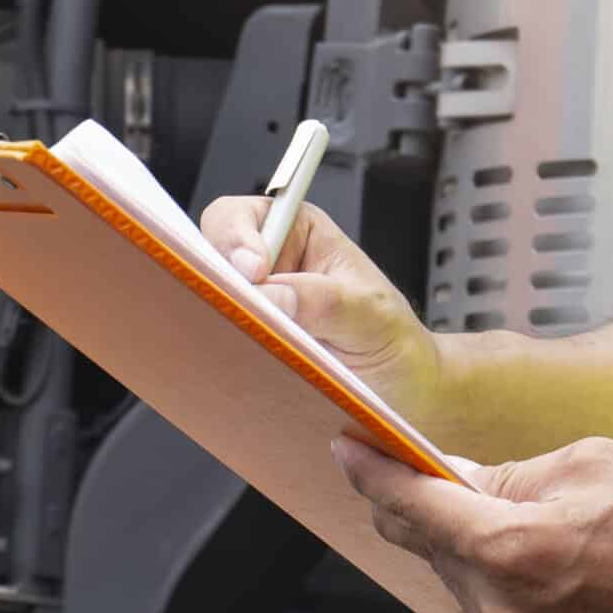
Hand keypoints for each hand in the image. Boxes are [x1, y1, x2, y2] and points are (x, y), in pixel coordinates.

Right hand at [200, 195, 445, 421]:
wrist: (403, 394)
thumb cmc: (394, 344)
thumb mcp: (370, 316)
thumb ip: (324, 301)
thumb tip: (271, 294)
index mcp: (298, 234)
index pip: (239, 217)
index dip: (234, 239)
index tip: (253, 272)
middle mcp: (269, 268)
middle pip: (209, 259)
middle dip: (217, 283)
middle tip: (241, 311)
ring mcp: (254, 310)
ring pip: (209, 305)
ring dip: (222, 323)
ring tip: (253, 342)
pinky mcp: (246, 347)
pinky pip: (217, 345)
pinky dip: (224, 354)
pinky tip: (247, 366)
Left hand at [333, 433, 612, 612]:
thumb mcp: (592, 466)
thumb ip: (509, 474)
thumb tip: (453, 478)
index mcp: (511, 547)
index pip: (412, 504)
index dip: (373, 473)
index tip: (350, 452)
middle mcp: (503, 611)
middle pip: (431, 548)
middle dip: (428, 510)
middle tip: (430, 480)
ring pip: (462, 588)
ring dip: (474, 556)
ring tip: (534, 536)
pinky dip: (504, 598)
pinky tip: (554, 581)